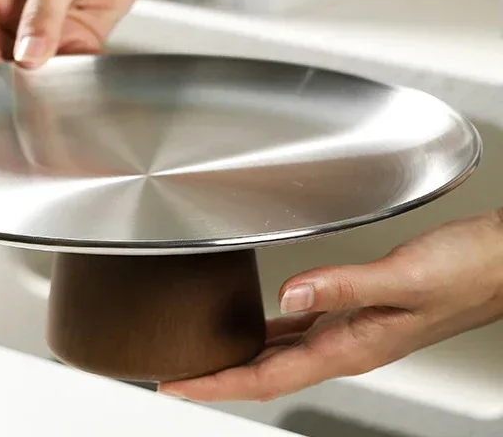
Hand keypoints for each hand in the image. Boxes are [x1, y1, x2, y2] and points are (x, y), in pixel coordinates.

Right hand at [0, 0, 160, 67]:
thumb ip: (43, 12)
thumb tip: (27, 56)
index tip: (11, 77)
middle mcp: (6, 4)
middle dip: (18, 73)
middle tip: (41, 82)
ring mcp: (37, 23)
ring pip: (30, 68)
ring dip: (49, 77)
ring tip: (68, 75)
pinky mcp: (69, 36)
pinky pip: (65, 67)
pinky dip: (76, 72)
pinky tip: (90, 68)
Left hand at [159, 209, 502, 401]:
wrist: (499, 264)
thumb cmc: (465, 273)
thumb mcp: (401, 279)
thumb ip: (343, 286)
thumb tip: (289, 294)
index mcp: (351, 347)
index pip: (268, 375)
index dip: (219, 383)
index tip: (179, 383)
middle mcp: (347, 345)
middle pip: (266, 370)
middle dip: (219, 376)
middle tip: (178, 371)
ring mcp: (353, 331)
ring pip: (281, 352)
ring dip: (241, 356)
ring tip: (205, 352)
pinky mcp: (359, 310)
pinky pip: (302, 328)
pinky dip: (272, 330)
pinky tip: (262, 320)